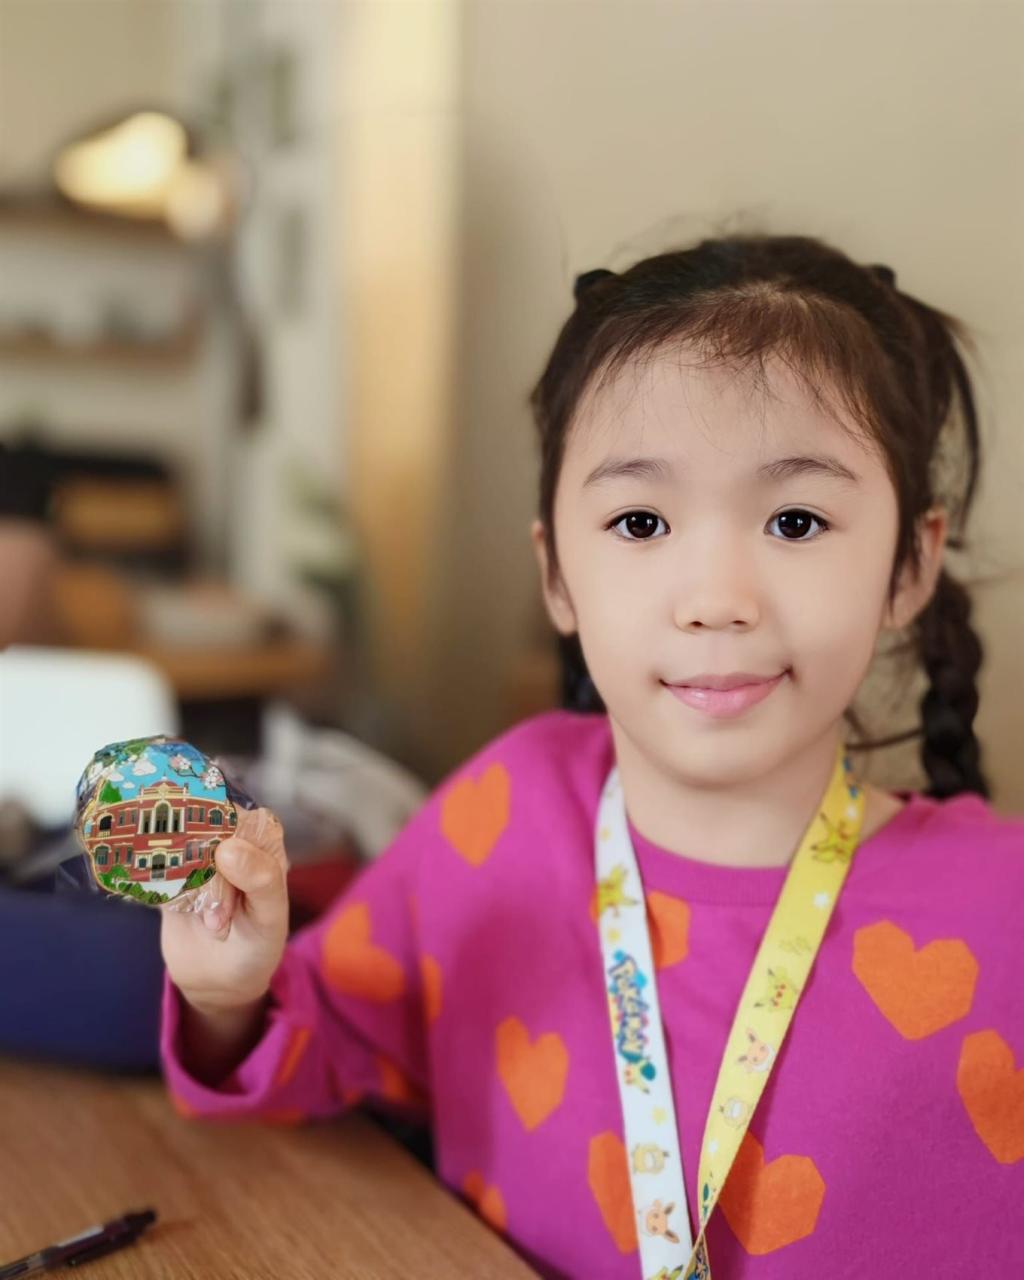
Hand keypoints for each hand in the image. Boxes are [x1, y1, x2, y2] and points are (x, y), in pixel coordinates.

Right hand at [160, 806, 290, 1015]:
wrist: (221, 981)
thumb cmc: (259, 944)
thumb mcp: (271, 916)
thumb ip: (261, 880)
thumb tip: (228, 847)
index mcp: (260, 843)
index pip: (237, 820)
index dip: (226, 843)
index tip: (224, 873)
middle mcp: (226, 843)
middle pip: (198, 829)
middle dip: (203, 872)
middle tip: (218, 920)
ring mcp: (193, 859)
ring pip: (171, 847)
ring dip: (179, 882)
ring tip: (208, 923)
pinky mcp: (165, 878)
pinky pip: (150, 868)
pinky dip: (153, 884)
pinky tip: (175, 909)